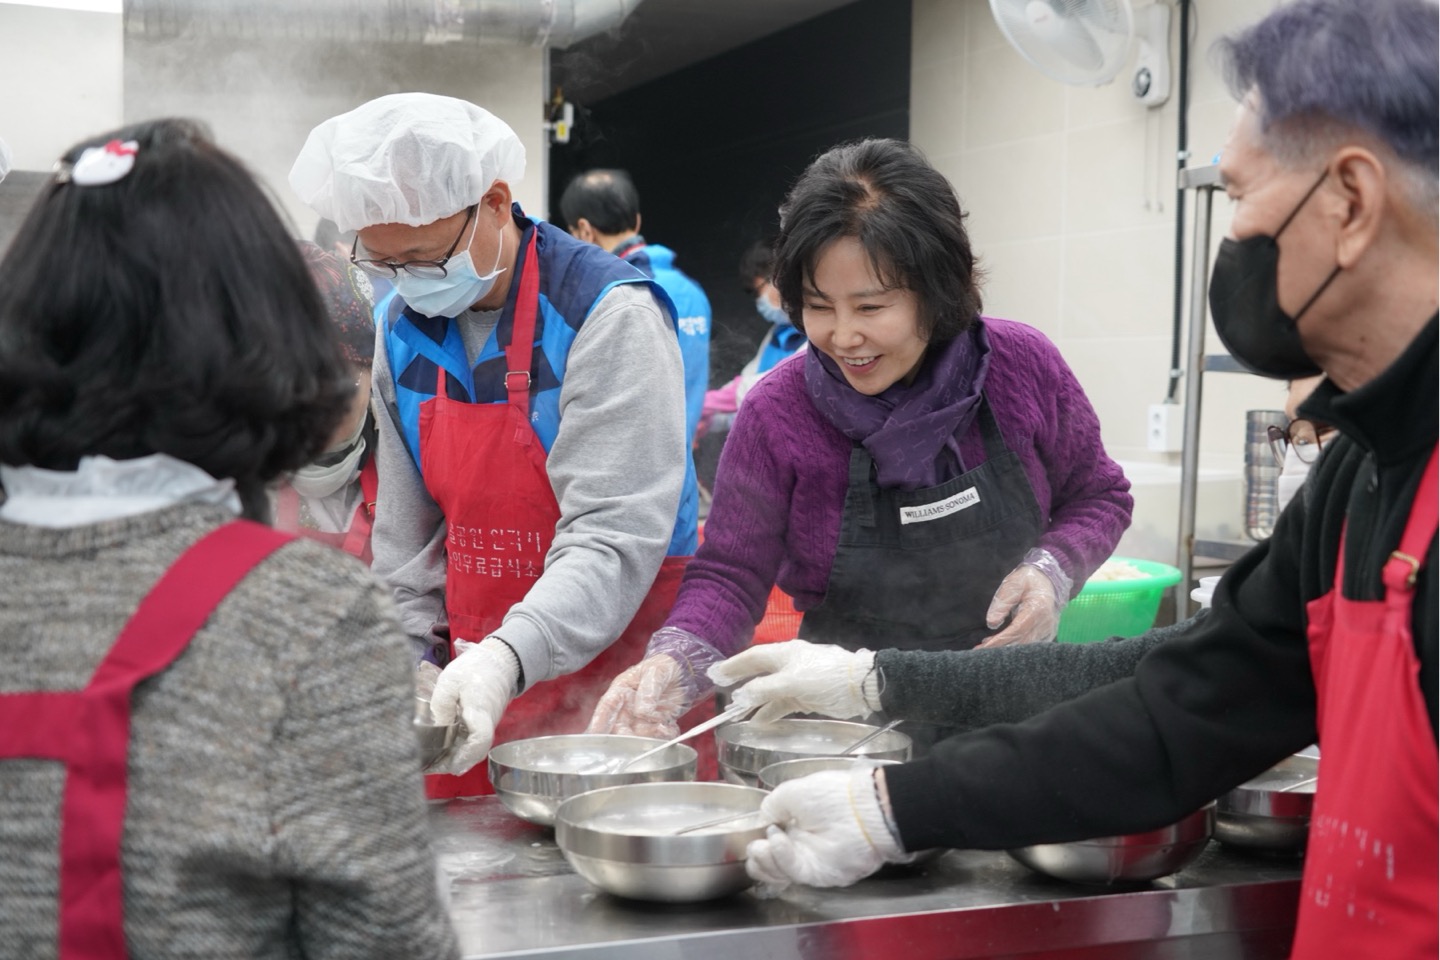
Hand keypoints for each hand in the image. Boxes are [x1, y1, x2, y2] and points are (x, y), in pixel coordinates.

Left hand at [428, 638, 518, 774]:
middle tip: (428, 766)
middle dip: (453, 763)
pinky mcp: (483, 724)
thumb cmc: (474, 668)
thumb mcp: (450, 681)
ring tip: (430, 762)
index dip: (466, 755)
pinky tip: (441, 750)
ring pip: (474, 749)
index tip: (449, 764)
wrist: (499, 660)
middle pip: (476, 752)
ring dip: (454, 758)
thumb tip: (435, 730)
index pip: (480, 738)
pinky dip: (458, 750)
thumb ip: (441, 705)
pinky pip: (473, 742)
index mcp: (480, 711)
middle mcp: (487, 723)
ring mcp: (487, 725)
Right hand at [586, 654, 688, 739]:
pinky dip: (664, 736)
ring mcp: (640, 717)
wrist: (685, 672)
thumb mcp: (657, 672)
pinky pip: (655, 736)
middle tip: (644, 737)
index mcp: (621, 690)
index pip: (607, 707)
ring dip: (650, 736)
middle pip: (619, 726)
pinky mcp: (654, 725)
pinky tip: (671, 728)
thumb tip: (641, 712)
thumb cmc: (665, 665)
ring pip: (637, 734)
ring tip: (665, 727)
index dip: (598, 722)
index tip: (594, 735)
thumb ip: (648, 691)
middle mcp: (627, 706)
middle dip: (629, 735)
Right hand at [707, 640, 878, 724]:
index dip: (733, 665)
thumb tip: (740, 695)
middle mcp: (788, 665)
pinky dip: (770, 711)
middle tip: (719, 687)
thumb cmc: (826, 677)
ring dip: (754, 700)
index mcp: (784, 653)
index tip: (715, 673)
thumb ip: (765, 689)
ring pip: (769, 690)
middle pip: (758, 672)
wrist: (860, 687)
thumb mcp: (792, 682)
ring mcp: (797, 681)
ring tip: (735, 712)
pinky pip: (782, 704)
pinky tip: (758, 722)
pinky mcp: (805, 696)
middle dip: (740, 680)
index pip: (752, 657)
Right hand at [745, 766, 910, 890]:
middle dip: (755, 856)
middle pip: (767, 862)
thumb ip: (772, 807)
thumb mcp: (792, 792)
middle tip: (755, 845)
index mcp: (794, 824)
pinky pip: (793, 871)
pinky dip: (780, 857)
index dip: (756, 839)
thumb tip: (764, 822)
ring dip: (764, 859)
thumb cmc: (831, 794)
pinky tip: (777, 842)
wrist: (862, 808)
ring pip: (775, 872)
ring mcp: (808, 862)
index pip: (767, 840)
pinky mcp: (817, 874)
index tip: (750, 833)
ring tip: (764, 844)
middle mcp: (799, 845)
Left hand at [981, 548, 1070, 647]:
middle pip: (1020, 642)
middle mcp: (1045, 623)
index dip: (999, 640)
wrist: (1049, 580)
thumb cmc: (1028, 580)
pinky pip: (1029, 644)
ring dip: (1005, 648)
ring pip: (1025, 646)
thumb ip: (1002, 603)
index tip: (984, 647)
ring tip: (985, 646)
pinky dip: (1014, 645)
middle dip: (999, 648)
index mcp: (1037, 609)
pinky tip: (999, 643)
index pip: (1016, 630)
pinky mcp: (1047, 634)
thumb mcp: (1013, 584)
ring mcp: (1048, 630)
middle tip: (979, 650)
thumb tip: (991, 623)